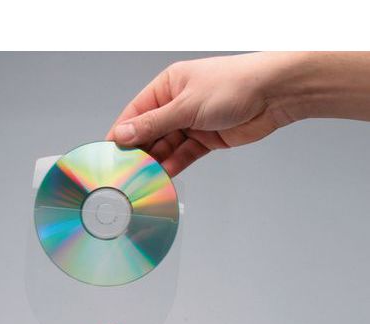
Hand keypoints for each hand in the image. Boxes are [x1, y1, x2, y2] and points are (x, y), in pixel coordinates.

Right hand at [107, 52, 369, 175]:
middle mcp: (176, 105)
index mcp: (168, 86)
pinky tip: (163, 177)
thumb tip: (123, 133)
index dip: (121, 134)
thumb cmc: (234, 85)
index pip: (136, 113)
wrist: (274, 95)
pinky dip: (174, 166)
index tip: (109, 153)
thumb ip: (153, 123)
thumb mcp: (185, 105)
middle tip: (125, 171)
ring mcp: (191, 123)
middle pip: (149, 133)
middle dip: (138, 152)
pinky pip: (183, 155)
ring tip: (142, 178)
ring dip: (156, 162)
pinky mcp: (205, 140)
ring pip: (166, 147)